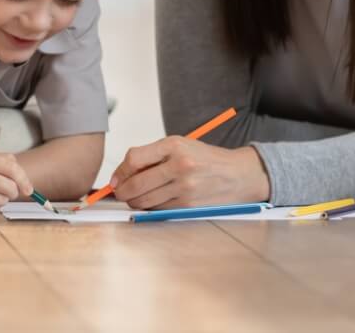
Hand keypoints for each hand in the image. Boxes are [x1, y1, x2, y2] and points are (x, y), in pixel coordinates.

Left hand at [111, 137, 269, 209]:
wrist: (238, 174)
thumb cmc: (206, 159)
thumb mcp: (181, 146)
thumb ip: (153, 156)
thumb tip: (122, 174)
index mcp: (175, 145)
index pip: (134, 159)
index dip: (119, 172)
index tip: (115, 179)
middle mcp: (180, 165)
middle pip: (136, 183)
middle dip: (121, 191)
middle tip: (118, 193)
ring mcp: (185, 187)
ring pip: (144, 200)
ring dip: (134, 201)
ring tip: (135, 197)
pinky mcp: (188, 205)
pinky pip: (158, 209)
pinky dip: (150, 207)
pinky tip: (153, 201)